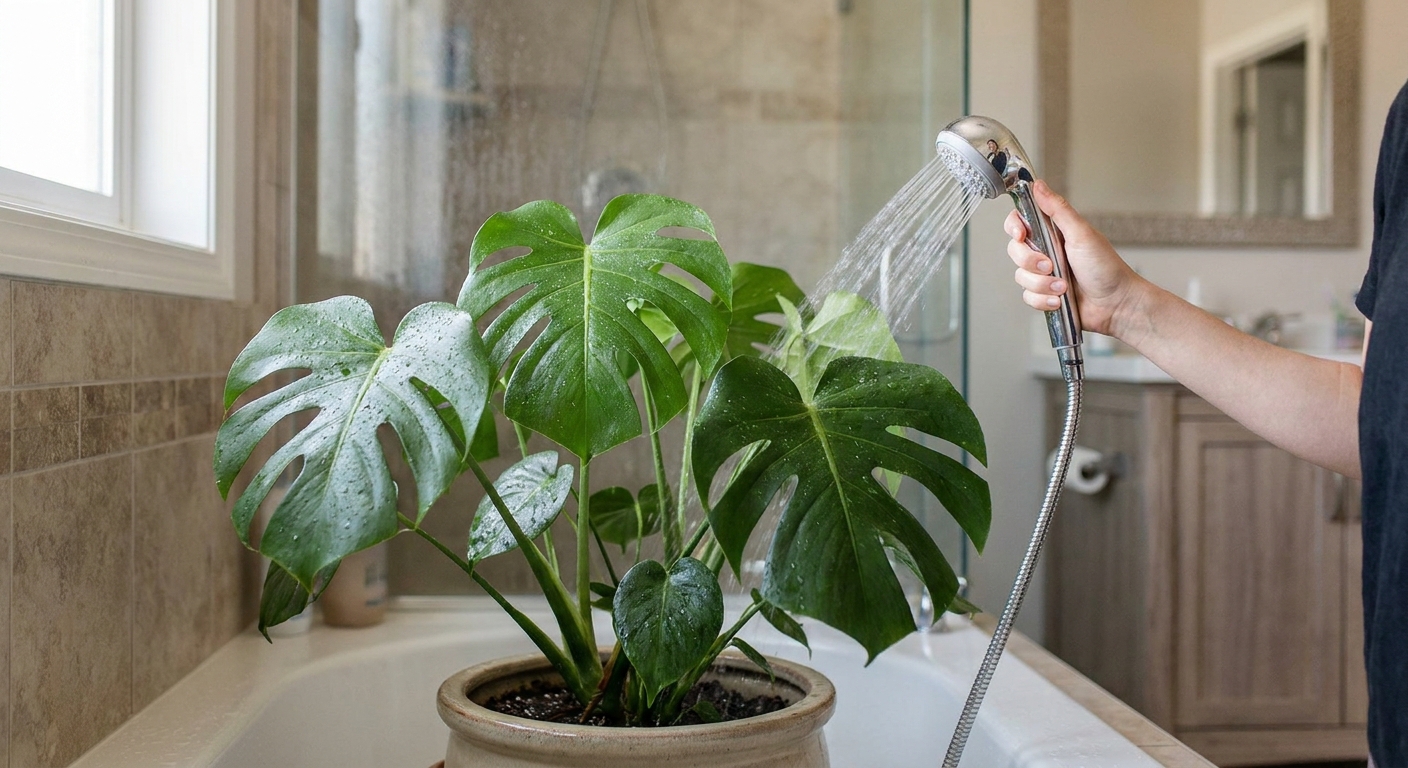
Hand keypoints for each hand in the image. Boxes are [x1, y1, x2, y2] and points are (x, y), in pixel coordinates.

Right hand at [1006, 181, 1146, 337]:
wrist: (1116, 304)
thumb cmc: (1106, 267)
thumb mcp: (1081, 233)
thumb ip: (1057, 209)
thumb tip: (1039, 185)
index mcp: (1053, 232)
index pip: (1020, 222)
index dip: (1014, 228)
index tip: (1022, 235)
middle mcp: (1046, 251)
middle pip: (1015, 250)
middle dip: (1031, 261)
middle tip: (1051, 264)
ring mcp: (1044, 274)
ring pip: (1021, 277)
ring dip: (1042, 284)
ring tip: (1063, 286)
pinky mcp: (1044, 294)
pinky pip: (1028, 297)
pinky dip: (1044, 300)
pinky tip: (1060, 299)